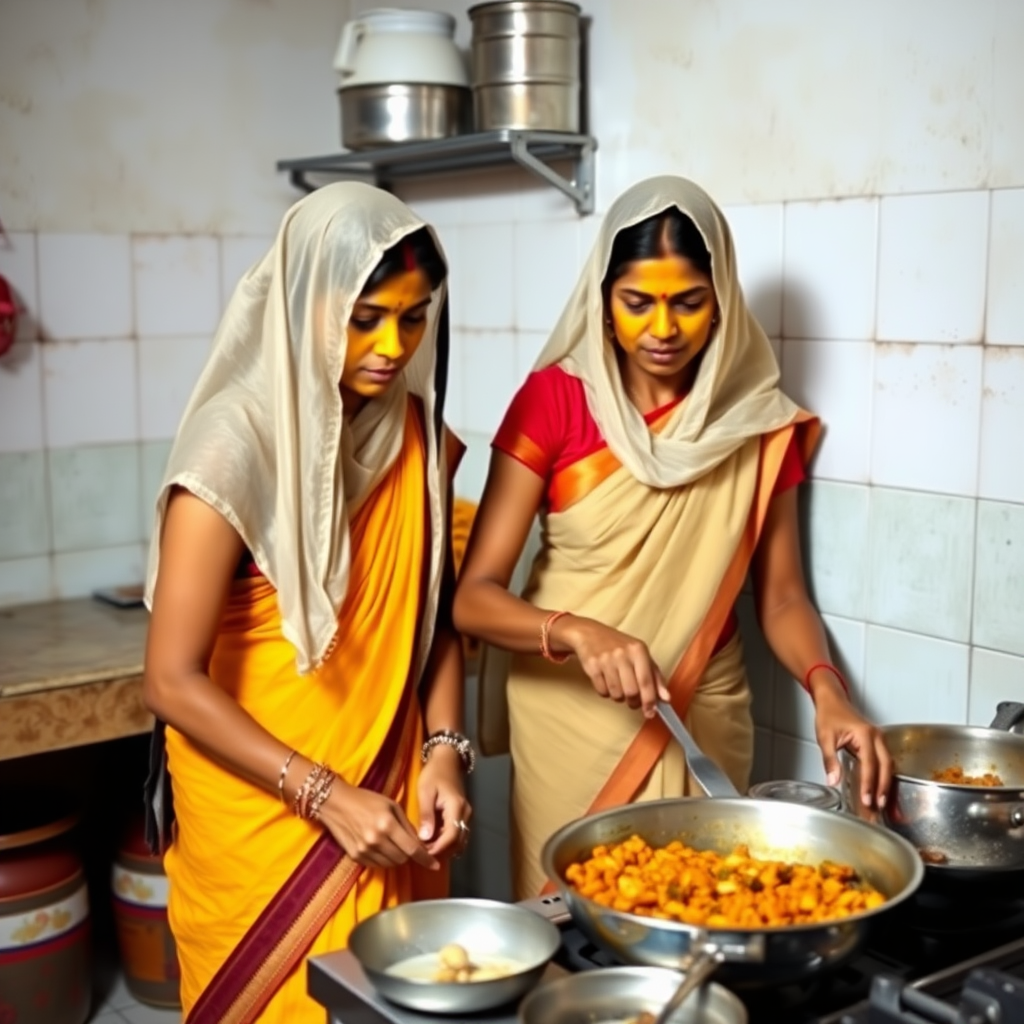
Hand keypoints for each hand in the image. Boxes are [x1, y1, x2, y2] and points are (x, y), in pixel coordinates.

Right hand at [318, 777, 438, 870]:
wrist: (335, 803)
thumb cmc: (366, 799)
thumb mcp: (391, 805)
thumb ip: (406, 824)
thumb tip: (420, 841)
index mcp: (388, 825)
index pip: (412, 849)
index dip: (425, 859)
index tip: (435, 865)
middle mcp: (376, 840)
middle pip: (402, 859)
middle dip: (409, 855)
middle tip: (407, 845)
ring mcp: (364, 850)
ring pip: (390, 864)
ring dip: (396, 858)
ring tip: (392, 844)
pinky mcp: (355, 857)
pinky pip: (377, 865)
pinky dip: (383, 859)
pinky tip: (381, 847)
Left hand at [417, 745, 472, 858]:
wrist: (446, 760)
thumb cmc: (433, 774)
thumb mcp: (425, 792)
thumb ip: (426, 815)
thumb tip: (425, 838)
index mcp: (456, 807)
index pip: (452, 836)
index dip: (438, 848)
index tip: (423, 854)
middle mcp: (465, 813)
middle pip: (457, 841)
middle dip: (440, 850)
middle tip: (421, 853)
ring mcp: (466, 814)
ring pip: (459, 840)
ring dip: (444, 847)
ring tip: (425, 848)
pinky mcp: (462, 815)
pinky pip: (457, 833)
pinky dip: (446, 840)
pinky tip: (432, 840)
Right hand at [554, 615, 670, 717]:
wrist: (589, 633)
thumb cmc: (619, 646)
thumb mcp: (640, 655)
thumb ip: (655, 676)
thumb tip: (666, 698)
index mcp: (638, 650)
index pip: (646, 682)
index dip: (649, 701)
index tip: (651, 712)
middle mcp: (622, 654)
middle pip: (631, 692)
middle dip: (633, 702)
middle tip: (633, 700)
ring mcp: (606, 659)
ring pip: (616, 694)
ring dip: (619, 697)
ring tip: (618, 685)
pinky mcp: (592, 666)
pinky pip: (602, 691)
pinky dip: (605, 692)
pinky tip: (606, 681)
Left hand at [810, 677, 892, 809]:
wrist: (831, 700)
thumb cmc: (829, 714)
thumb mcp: (825, 738)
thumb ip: (830, 760)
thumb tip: (834, 780)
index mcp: (865, 734)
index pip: (869, 764)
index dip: (869, 784)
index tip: (866, 799)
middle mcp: (876, 736)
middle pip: (885, 766)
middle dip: (883, 787)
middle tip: (878, 805)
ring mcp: (878, 739)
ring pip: (887, 764)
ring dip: (884, 782)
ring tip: (879, 801)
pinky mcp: (876, 742)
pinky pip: (883, 761)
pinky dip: (882, 775)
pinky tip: (878, 787)